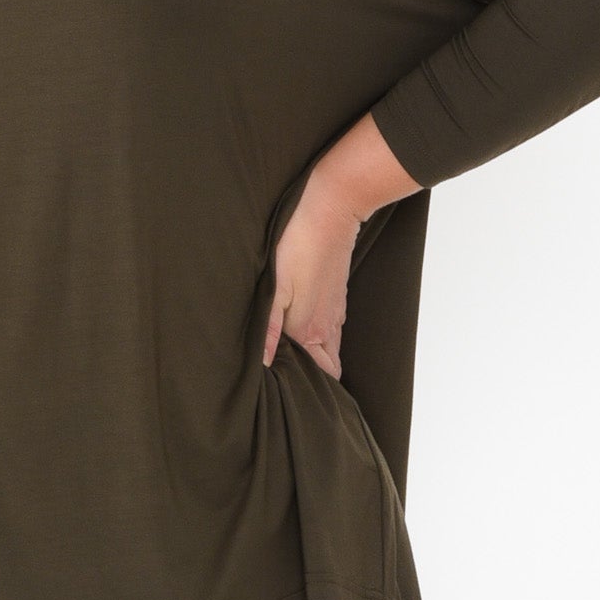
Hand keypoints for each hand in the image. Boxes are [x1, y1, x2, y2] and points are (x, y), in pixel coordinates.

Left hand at [262, 166, 364, 374]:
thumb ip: (269, 330)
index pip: (322, 376)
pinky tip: (297, 324)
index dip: (307, 387)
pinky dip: (317, 334)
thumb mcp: (275, 289)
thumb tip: (264, 365)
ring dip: (314, 355)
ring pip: (329, 346)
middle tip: (287, 379)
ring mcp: (336, 309)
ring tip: (288, 356)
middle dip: (313, 377)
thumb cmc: (299, 246)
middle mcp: (328, 325)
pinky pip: (330, 325)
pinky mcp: (336, 293)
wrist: (331, 208)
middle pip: (328, 366)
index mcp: (312, 330)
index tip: (286, 391)